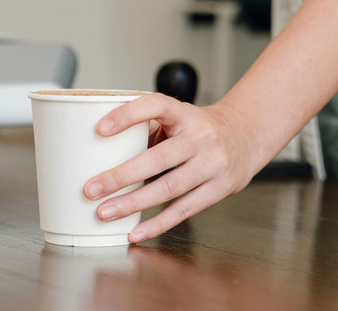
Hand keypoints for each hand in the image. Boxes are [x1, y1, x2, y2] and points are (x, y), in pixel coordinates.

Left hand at [82, 94, 261, 242]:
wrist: (247, 136)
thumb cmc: (200, 128)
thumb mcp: (179, 117)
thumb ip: (149, 128)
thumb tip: (104, 149)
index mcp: (185, 114)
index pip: (156, 106)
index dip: (128, 115)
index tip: (100, 129)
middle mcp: (201, 138)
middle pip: (159, 158)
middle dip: (122, 176)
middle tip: (91, 189)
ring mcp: (212, 165)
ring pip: (170, 187)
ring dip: (134, 203)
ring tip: (105, 212)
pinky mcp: (219, 189)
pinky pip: (184, 209)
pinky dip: (158, 223)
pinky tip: (135, 232)